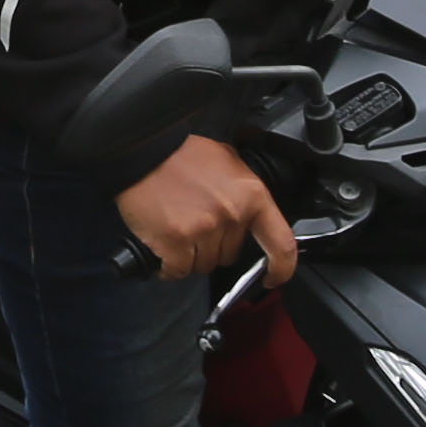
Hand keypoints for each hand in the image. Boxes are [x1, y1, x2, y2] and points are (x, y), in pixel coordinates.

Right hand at [118, 133, 296, 285]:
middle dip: (213, 247)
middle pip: (229, 255)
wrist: (144, 150)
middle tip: (195, 224)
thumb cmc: (182, 155)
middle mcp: (231, 215)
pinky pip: (177, 270)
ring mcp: (203, 230)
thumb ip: (244, 192)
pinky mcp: (175, 242)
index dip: (281, 268)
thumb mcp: (228, 161)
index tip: (273, 277)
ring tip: (177, 229)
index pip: (281, 243)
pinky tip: (163, 246)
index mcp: (251, 195)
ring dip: (189, 255)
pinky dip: (168, 265)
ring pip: (203, 265)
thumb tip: (254, 217)